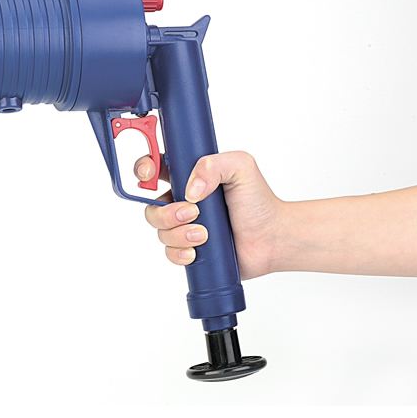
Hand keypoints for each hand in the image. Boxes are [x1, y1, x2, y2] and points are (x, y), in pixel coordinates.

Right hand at [135, 151, 282, 279]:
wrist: (272, 237)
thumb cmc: (258, 201)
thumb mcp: (240, 167)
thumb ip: (213, 164)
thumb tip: (190, 190)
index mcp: (188, 176)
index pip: (154, 168)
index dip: (144, 169)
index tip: (149, 174)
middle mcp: (182, 201)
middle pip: (151, 205)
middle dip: (166, 211)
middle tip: (192, 212)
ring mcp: (183, 226)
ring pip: (160, 231)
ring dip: (178, 233)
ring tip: (204, 234)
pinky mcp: (188, 249)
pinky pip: (169, 253)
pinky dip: (180, 252)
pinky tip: (196, 251)